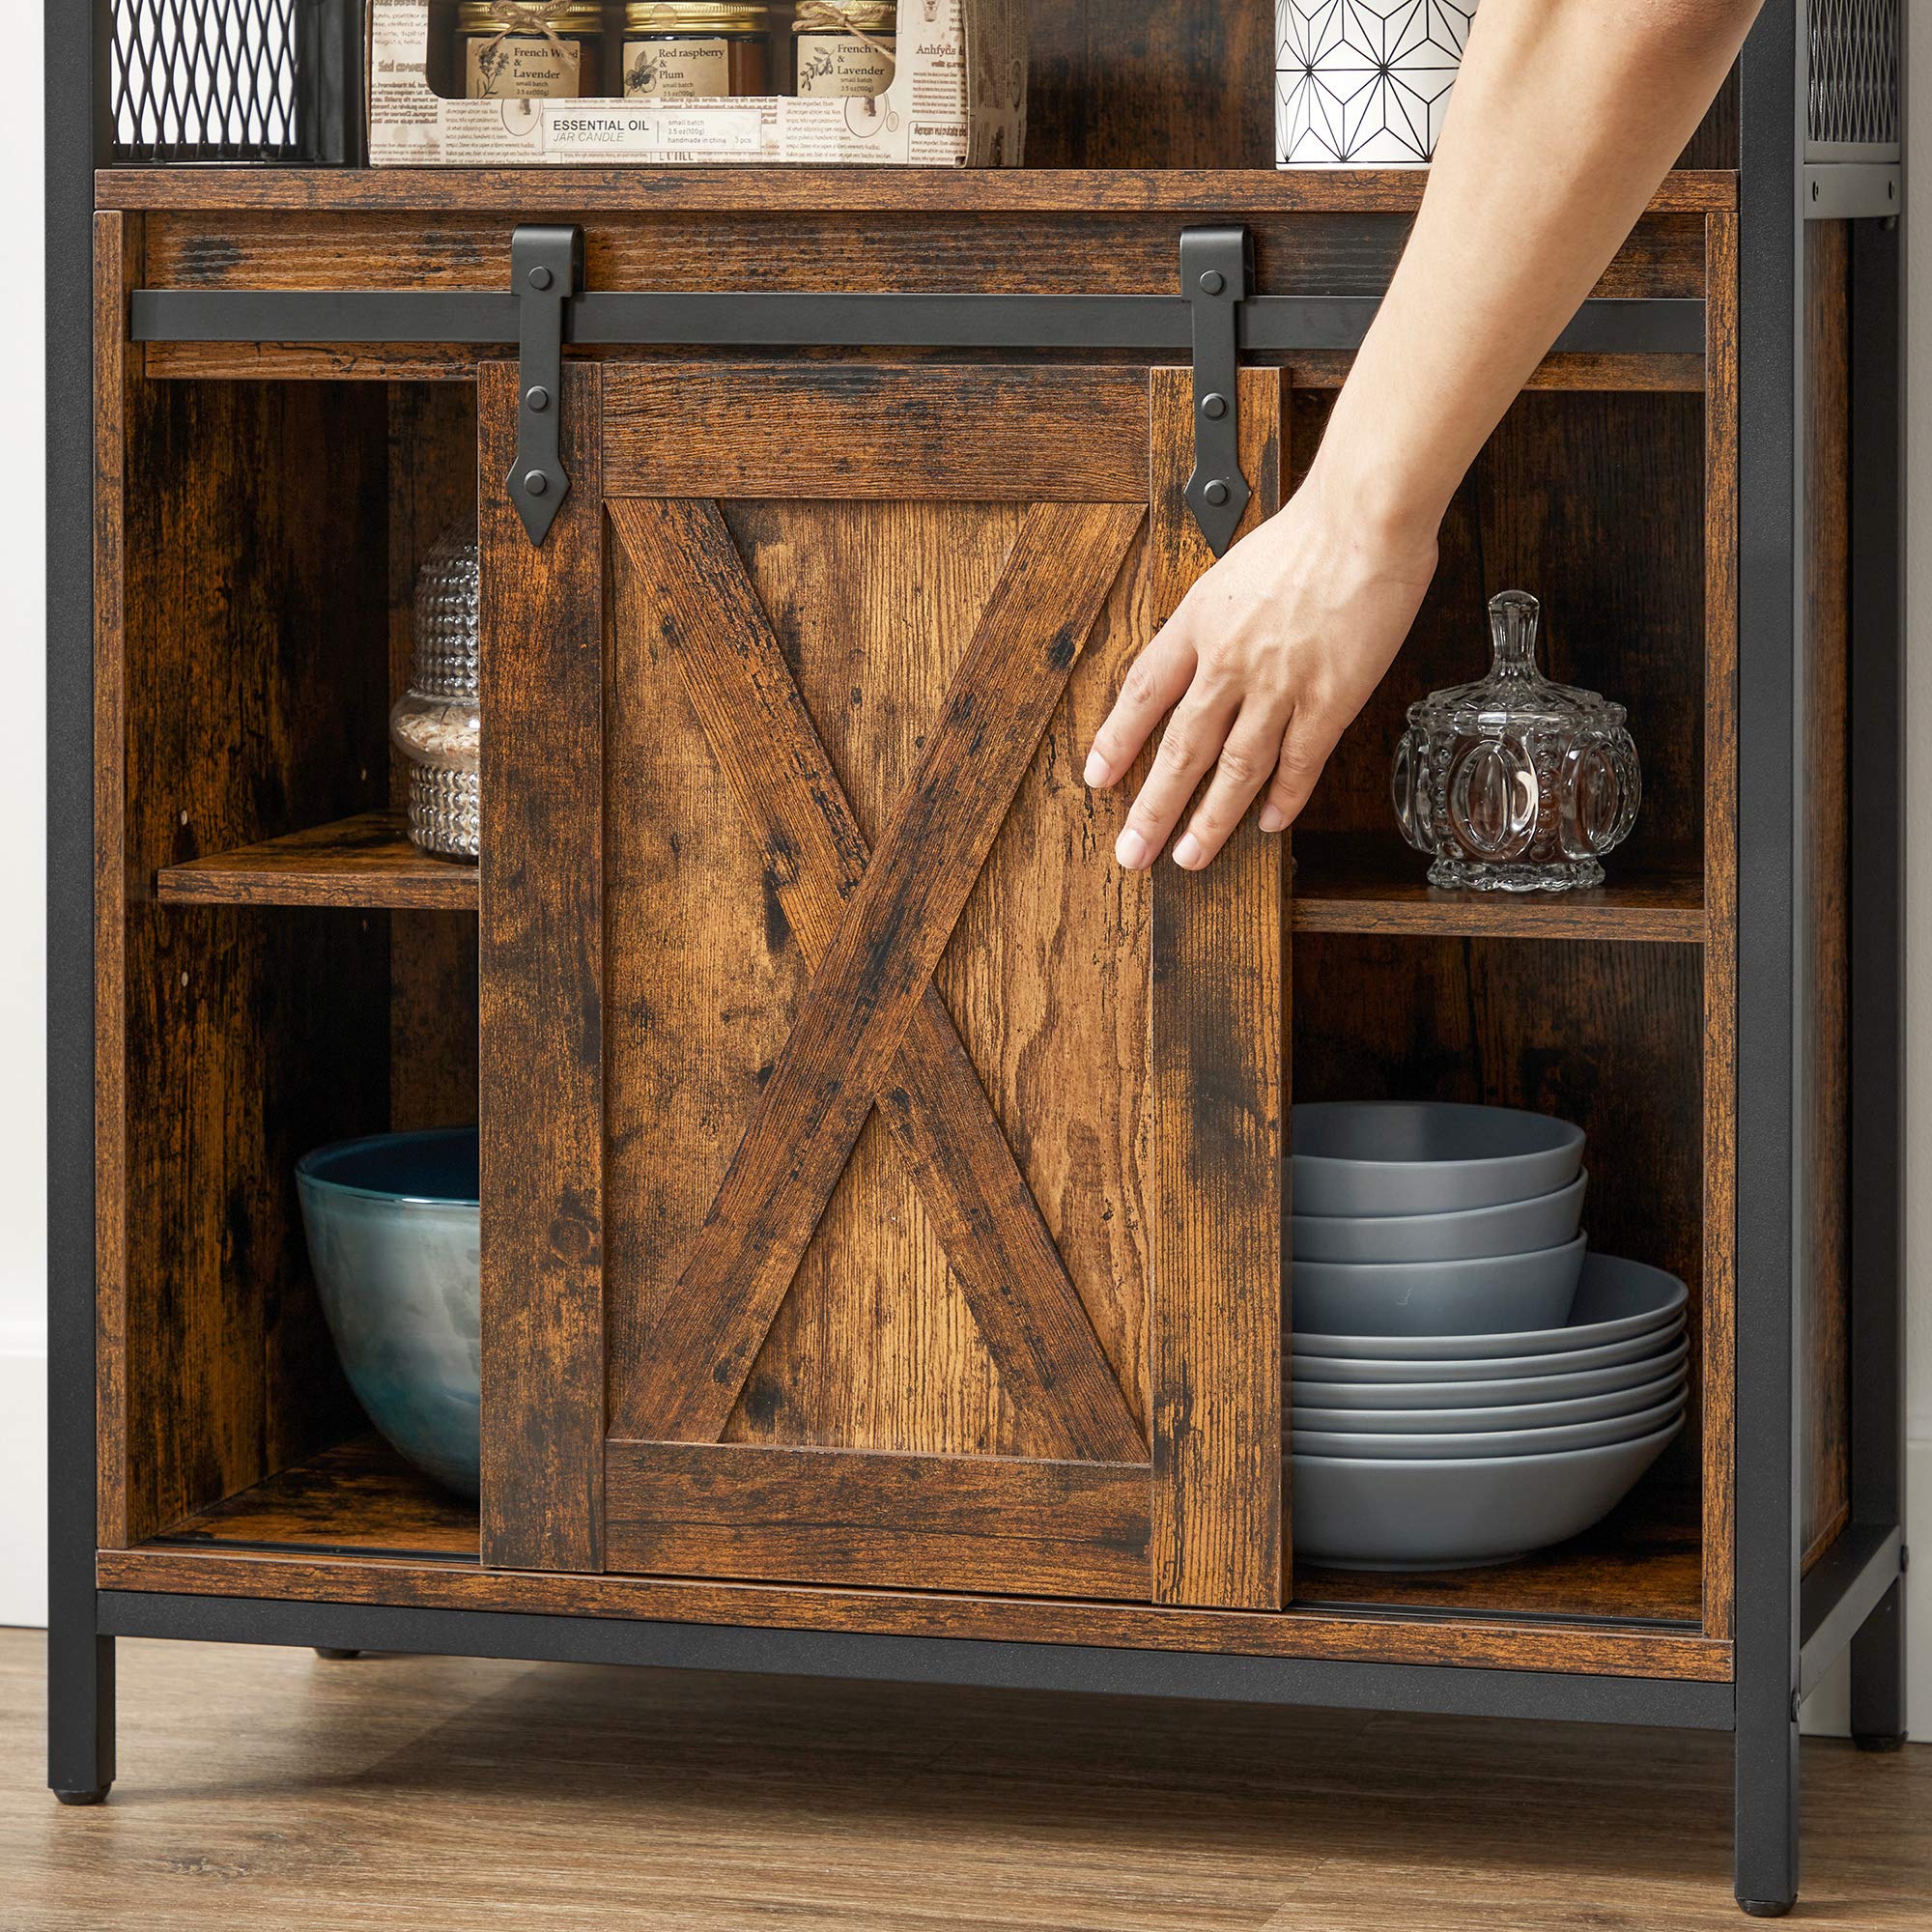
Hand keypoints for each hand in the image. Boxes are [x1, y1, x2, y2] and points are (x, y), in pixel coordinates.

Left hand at [1084, 471, 1438, 870]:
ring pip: (1234, 768)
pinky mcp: (1329, 699)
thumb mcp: (1233, 571)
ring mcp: (1278, 685)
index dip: (1117, 740)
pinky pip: (1299, 762)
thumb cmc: (1308, 533)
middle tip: (1132, 851)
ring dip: (1209, 819)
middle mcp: (1228, 662)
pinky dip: (1283, 797)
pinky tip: (1268, 825)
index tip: (1097, 778)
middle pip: (1180, 748)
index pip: (1142, 692)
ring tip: (1188, 857)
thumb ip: (1215, 620)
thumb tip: (1203, 658)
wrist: (1363, 518)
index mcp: (1198, 624)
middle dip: (1153, 807)